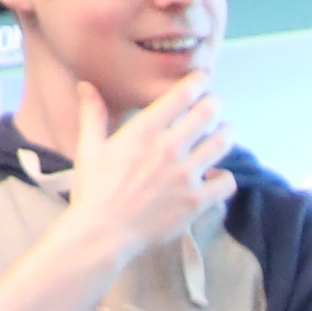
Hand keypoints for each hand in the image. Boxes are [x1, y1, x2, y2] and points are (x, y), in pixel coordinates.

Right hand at [62, 74, 236, 267]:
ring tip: (224, 132)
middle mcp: (169, 148)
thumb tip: (86, 86)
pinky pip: (226, 182)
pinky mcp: (196, 201)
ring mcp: (186, 175)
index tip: (205, 77)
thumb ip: (93, 115)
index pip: (181, 95)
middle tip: (215, 104)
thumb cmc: (93, 191)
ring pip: (221, 143)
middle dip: (214, 104)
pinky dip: (225, 177)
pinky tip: (217, 176)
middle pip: (207, 113)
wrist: (102, 234)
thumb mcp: (89, 149)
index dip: (199, 81)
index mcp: (144, 132)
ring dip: (225, 134)